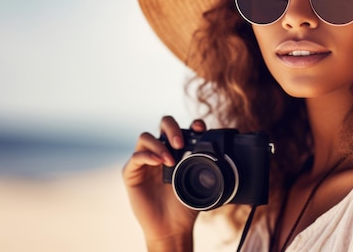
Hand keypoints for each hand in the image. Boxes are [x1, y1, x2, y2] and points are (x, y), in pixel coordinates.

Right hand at [122, 116, 206, 248]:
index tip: (199, 128)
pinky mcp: (132, 173)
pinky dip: (147, 156)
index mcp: (177, 150)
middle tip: (180, 144)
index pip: (182, 128)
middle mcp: (160, 151)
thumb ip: (205, 165)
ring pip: (146, 137)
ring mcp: (145, 161)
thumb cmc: (185, 204)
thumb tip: (220, 154)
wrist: (172, 227)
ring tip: (170, 161)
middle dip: (172, 128)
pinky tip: (158, 163)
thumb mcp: (200, 182)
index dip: (190, 124)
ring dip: (159, 145)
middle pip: (162, 124)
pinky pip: (135, 156)